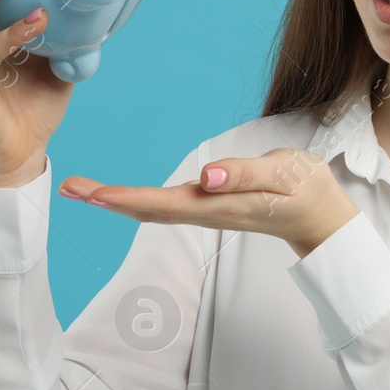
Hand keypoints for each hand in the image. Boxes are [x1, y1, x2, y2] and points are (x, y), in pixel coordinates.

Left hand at [58, 148, 360, 258]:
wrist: (322, 215)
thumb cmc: (305, 190)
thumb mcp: (282, 176)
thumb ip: (244, 175)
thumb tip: (204, 177)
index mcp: (219, 204)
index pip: (162, 202)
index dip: (125, 197)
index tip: (92, 193)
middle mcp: (206, 210)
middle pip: (147, 209)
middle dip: (107, 200)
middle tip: (67, 189)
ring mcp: (207, 210)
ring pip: (152, 208)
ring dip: (115, 200)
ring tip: (81, 190)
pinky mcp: (211, 204)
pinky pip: (164, 204)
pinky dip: (136, 198)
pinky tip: (119, 195)